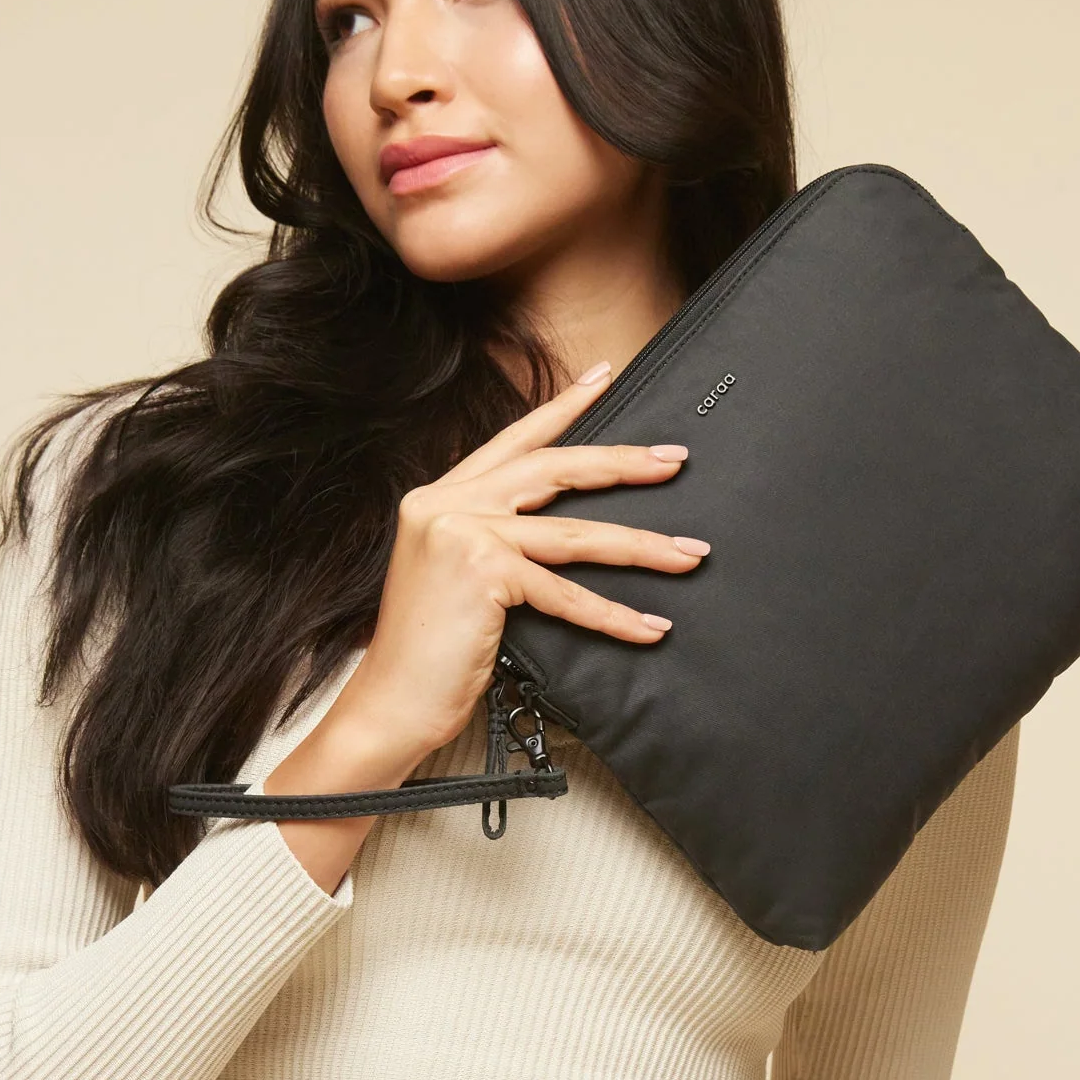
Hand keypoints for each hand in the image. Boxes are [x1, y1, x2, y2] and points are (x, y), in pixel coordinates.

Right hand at [261, 359, 708, 894]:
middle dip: (620, 462)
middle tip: (675, 458)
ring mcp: (459, 533)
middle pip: (550, 468)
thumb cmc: (431, 653)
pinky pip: (563, 590)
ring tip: (689, 554)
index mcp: (438, 497)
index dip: (561, 407)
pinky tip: (648, 626)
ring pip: (571, 533)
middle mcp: (443, 503)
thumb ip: (496, 541)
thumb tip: (566, 529)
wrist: (391, 704)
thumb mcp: (460, 580)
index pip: (512, 440)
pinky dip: (611, 613)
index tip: (604, 376)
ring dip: (639, 544)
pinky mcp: (479, 572)